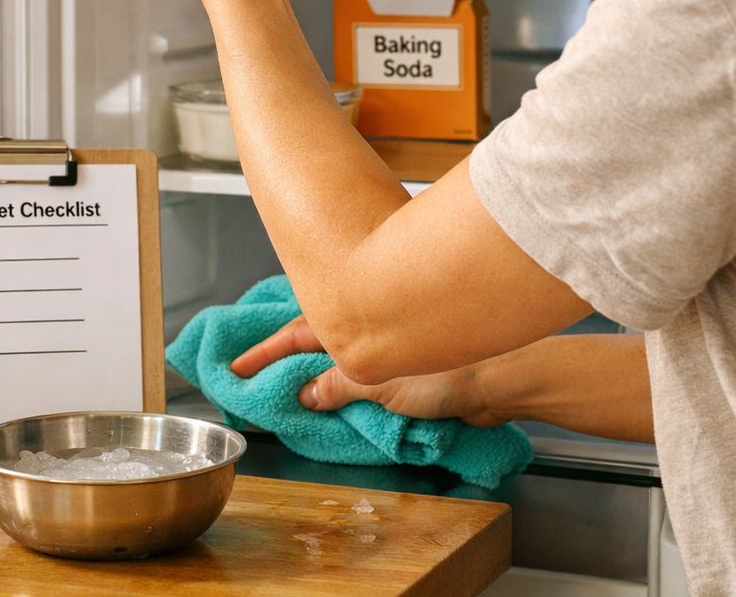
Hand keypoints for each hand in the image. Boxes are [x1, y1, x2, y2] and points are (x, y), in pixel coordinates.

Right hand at [231, 316, 494, 425]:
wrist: (500, 382)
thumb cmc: (448, 371)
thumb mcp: (379, 382)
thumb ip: (338, 386)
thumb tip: (306, 393)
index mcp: (355, 326)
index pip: (295, 335)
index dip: (263, 352)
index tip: (234, 365)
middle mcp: (368, 334)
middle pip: (313, 346)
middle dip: (283, 364)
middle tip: (253, 382)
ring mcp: (386, 352)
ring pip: (337, 365)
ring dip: (313, 381)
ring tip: (287, 400)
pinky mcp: (406, 373)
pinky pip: (361, 384)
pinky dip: (343, 394)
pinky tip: (334, 408)